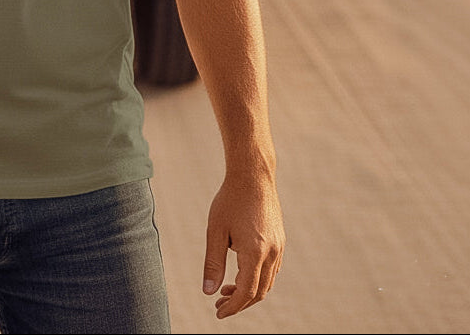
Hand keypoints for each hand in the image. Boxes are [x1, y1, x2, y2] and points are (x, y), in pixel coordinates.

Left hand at [202, 172, 284, 318]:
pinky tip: (241, 273)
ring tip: (227, 290)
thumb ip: (213, 262)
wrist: (253, 176)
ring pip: (267, 282)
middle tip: (219, 303)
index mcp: (255, 252)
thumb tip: (207, 291)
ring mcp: (279, 247)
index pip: (247, 292)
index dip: (233, 306)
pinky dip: (258, 278)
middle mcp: (272, 253)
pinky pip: (272, 270)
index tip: (218, 312)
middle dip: (240, 303)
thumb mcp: (215, 230)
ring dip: (249, 292)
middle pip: (259, 292)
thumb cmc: (230, 200)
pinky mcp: (280, 241)